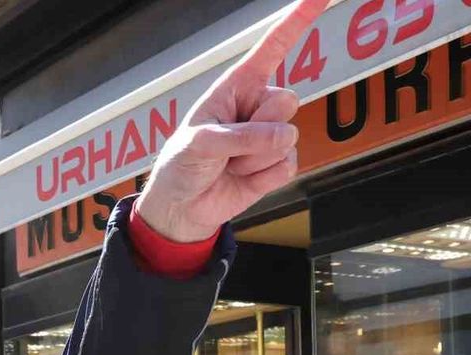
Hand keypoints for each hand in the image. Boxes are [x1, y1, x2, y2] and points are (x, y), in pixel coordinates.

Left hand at [136, 0, 327, 242]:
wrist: (181, 208)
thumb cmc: (181, 166)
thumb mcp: (199, 143)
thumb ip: (241, 136)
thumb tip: (284, 138)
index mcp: (236, 87)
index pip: (273, 48)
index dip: (297, 22)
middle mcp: (258, 107)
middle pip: (287, 100)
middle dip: (257, 127)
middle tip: (225, 146)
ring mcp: (271, 136)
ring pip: (288, 138)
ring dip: (253, 158)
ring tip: (227, 165)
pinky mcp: (278, 165)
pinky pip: (288, 166)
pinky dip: (262, 177)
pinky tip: (240, 178)